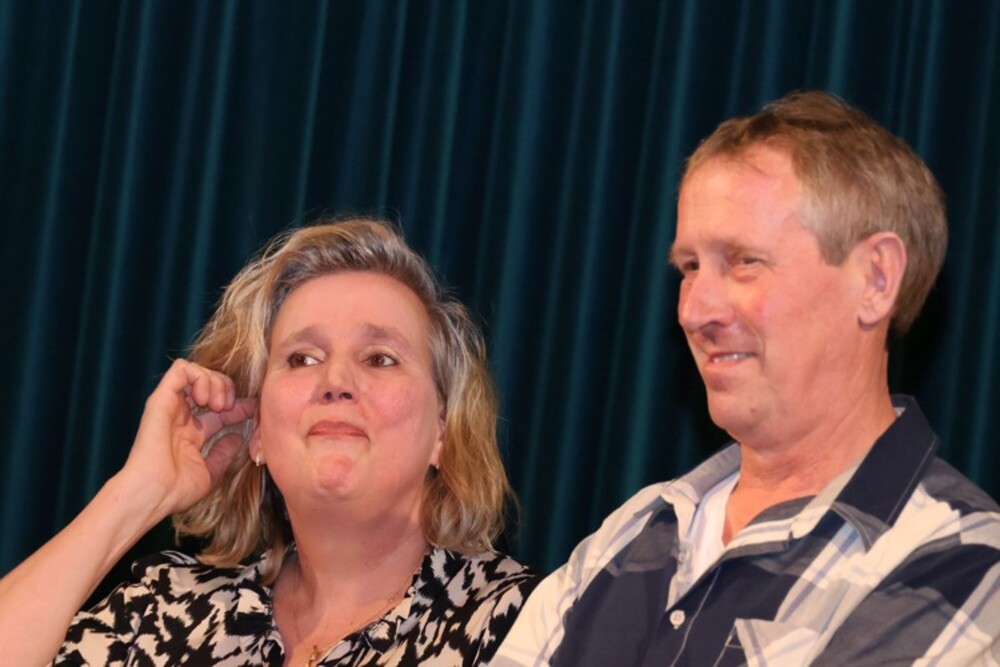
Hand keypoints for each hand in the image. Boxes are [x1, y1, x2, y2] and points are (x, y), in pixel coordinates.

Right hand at [123, 359, 256, 515]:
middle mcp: (181, 417)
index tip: (254, 412)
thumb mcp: (211, 472)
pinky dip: (200, 376)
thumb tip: (237, 437)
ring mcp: (171, 407)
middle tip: (230, 408)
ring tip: (219, 405)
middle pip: (210, 386)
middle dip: (228, 389)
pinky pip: (181, 369)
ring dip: (216, 382)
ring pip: (197, 372)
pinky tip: (205, 398)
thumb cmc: (177, 490)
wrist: (154, 493)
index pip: (221, 409)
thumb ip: (224, 453)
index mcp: (192, 434)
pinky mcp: (161, 398)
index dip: (241, 406)